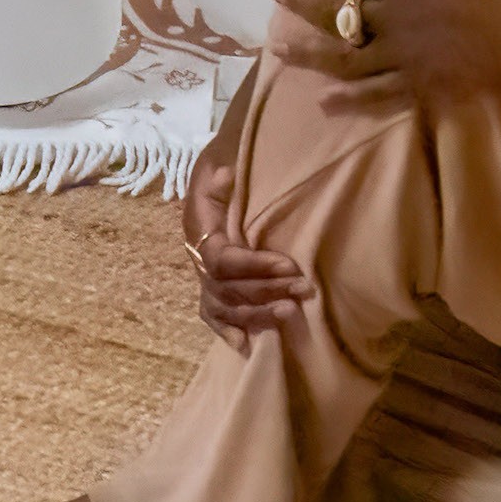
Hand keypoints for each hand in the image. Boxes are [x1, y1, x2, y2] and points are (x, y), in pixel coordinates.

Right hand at [179, 81, 311, 342]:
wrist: (221, 159)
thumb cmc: (228, 156)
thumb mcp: (223, 154)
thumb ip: (224, 167)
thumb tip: (227, 176)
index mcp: (199, 224)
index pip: (222, 258)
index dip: (255, 266)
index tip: (289, 265)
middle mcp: (196, 252)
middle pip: (225, 287)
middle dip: (265, 292)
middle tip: (303, 290)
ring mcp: (202, 270)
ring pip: (222, 304)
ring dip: (255, 313)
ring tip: (290, 314)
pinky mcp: (212, 281)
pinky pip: (212, 312)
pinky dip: (227, 330)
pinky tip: (246, 347)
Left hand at [270, 0, 500, 110]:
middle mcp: (399, 21)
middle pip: (339, 15)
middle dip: (303, 6)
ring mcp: (409, 60)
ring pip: (347, 60)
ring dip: (311, 56)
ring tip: (281, 51)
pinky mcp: (425, 92)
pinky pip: (378, 97)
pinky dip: (348, 99)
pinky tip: (325, 101)